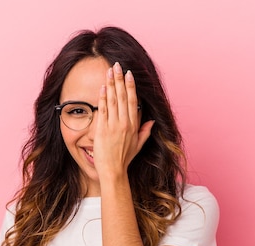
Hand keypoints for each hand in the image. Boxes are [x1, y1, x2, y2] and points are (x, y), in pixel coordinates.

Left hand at [94, 62, 154, 178]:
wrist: (113, 171)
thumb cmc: (124, 159)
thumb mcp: (138, 145)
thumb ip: (145, 132)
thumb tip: (151, 122)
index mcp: (133, 126)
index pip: (133, 101)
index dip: (131, 86)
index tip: (129, 74)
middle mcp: (124, 124)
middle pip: (123, 97)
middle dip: (120, 80)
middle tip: (117, 65)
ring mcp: (113, 126)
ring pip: (113, 101)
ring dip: (111, 84)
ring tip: (109, 71)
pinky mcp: (102, 130)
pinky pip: (103, 110)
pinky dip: (103, 98)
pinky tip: (103, 87)